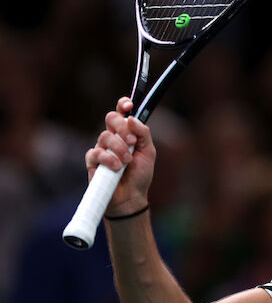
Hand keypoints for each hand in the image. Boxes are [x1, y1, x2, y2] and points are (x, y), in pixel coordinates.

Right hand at [86, 97, 156, 215]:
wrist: (131, 197)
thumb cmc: (140, 175)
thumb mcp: (148, 152)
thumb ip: (143, 134)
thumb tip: (132, 118)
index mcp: (126, 133)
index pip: (121, 112)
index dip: (123, 104)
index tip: (129, 105)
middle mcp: (113, 138)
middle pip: (110, 118)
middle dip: (122, 127)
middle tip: (132, 142)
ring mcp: (101, 148)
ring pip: (105, 136)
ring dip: (119, 148)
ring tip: (127, 162)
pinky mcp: (92, 161)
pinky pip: (96, 153)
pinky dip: (109, 159)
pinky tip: (117, 167)